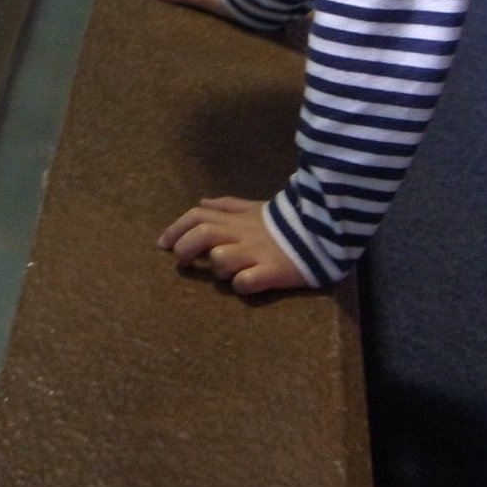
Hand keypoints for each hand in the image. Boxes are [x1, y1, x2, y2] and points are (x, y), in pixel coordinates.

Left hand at [158, 196, 308, 294]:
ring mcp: (257, 253)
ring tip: (225, 273)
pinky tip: (245, 284)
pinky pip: (246, 281)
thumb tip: (201, 202)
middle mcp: (242, 235)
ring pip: (221, 259)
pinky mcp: (274, 272)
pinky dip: (240, 284)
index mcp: (237, 219)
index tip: (162, 243)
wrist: (324, 230)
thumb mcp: (255, 208)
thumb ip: (227, 206)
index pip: (197, 216)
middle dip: (184, 248)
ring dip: (217, 268)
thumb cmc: (284, 223)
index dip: (176, 228)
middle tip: (182, 261)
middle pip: (203, 235)